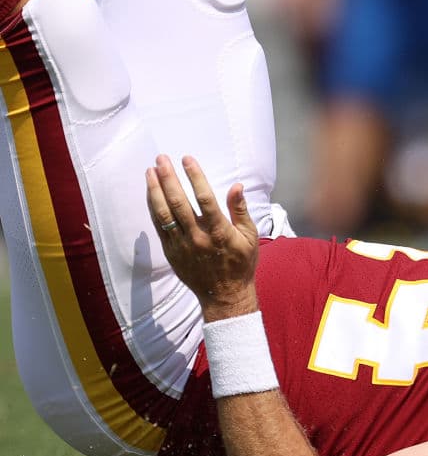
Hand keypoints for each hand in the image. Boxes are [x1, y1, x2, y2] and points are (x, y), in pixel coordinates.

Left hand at [146, 155, 259, 321]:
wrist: (225, 295)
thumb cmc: (240, 263)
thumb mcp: (250, 237)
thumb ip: (241, 210)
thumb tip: (237, 186)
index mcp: (219, 232)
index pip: (205, 199)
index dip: (195, 177)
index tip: (187, 159)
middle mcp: (198, 237)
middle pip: (178, 203)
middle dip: (168, 178)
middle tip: (161, 159)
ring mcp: (182, 245)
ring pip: (164, 213)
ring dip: (155, 190)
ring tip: (150, 171)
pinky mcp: (171, 252)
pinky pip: (158, 226)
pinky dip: (153, 207)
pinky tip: (151, 192)